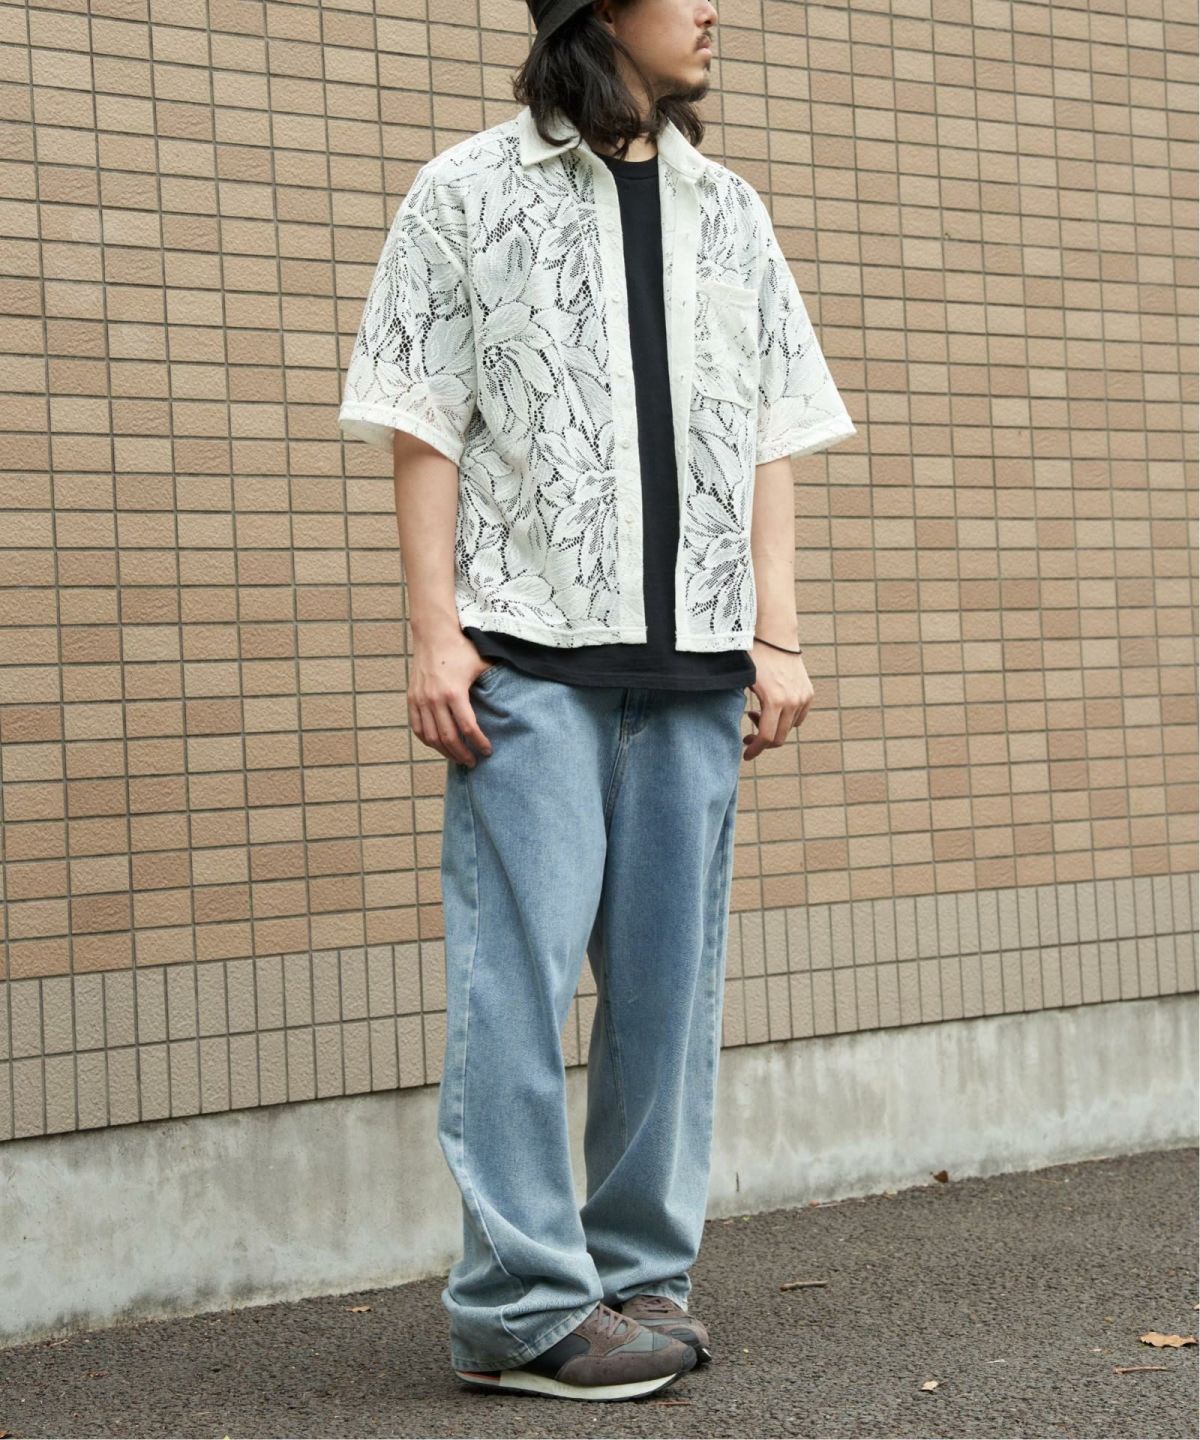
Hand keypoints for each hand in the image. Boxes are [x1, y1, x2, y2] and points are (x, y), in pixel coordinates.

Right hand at [408, 637, 495, 766]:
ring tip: (457, 758)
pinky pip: (418, 728)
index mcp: (454, 692)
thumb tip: (518, 694)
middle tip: (473, 762)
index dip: (479, 743)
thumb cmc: (460, 648)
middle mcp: (434, 699)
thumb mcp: (482, 663)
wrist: (433, 634)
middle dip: (462, 754)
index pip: (468, 728)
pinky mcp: (412, 699)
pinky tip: (439, 746)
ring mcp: (421, 700)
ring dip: (445, 751)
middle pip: (448, 738)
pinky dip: (428, 741)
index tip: (487, 751)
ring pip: (431, 737)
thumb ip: (495, 681)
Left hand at [742, 639, 813, 760]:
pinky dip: (785, 719)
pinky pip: (798, 717)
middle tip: (747, 736)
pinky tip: (771, 708)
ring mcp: (803, 697)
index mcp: (775, 701)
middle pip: (780, 737)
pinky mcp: (808, 693)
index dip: (755, 749)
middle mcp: (793, 701)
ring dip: (773, 728)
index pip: (767, 737)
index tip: (746, 755)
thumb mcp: (741, 682)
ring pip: (789, 728)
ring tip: (756, 714)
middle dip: (762, 741)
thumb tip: (725, 727)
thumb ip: (736, 706)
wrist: (775, 636)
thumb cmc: (753, 657)